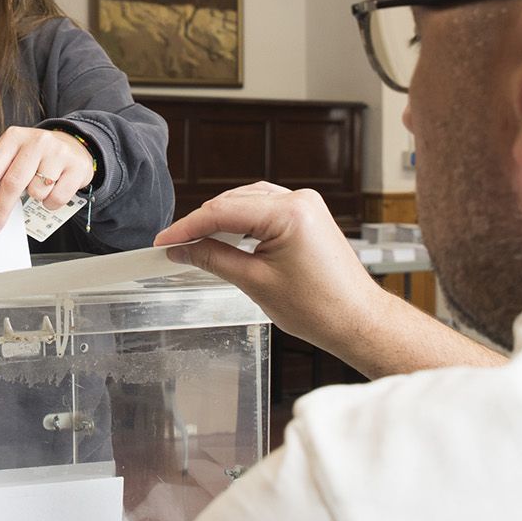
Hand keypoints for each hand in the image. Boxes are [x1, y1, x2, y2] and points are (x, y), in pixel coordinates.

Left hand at [0, 126, 94, 231]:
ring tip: (39, 189)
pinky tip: (53, 191)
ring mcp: (58, 153)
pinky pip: (57, 198)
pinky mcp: (76, 167)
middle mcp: (36, 142)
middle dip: (1, 209)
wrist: (73, 147)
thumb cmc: (37, 157)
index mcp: (14, 137)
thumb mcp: (16, 156)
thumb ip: (1, 173)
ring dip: (35, 199)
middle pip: (12, 183)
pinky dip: (52, 203)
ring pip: (37, 192)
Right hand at [156, 182, 386, 350]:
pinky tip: (225, 237)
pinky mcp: (308, 215)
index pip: (223, 211)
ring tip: (195, 243)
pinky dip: (242, 222)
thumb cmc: (320, 308)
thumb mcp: (255, 283)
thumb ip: (214, 259)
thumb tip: (184, 250)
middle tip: (174, 246)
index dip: (187, 227)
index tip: (164, 241)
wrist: (357, 320)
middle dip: (202, 223)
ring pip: (248, 202)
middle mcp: (300, 200)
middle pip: (234, 202)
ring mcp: (306, 205)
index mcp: (289, 212)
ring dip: (221, 221)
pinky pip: (265, 209)